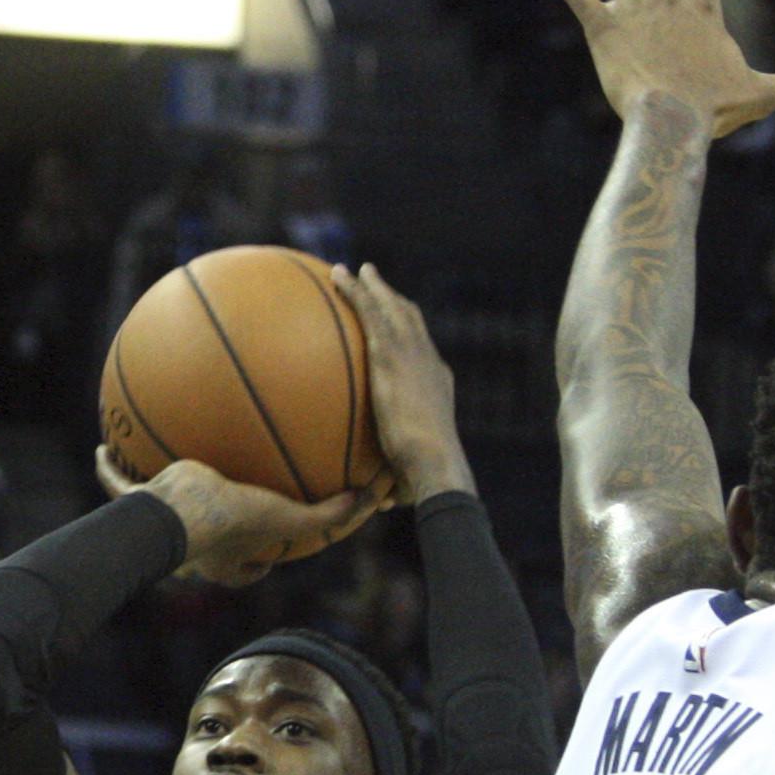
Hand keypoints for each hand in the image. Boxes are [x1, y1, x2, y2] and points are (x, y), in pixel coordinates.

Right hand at [96, 447, 380, 589]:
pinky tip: (101, 448)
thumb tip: (373, 500)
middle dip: (215, 534)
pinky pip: (119, 486)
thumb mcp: (288, 518)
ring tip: (161, 475)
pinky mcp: (139, 504)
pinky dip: (110, 469)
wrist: (178, 517)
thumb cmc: (231, 523)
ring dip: (158, 500)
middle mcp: (195, 548)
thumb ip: (331, 513)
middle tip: (224, 510)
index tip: (273, 554)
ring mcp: (165, 525)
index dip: (263, 565)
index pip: (252, 569)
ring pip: (161, 513)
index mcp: (228, 558)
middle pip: (207, 544)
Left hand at [330, 263, 471, 503]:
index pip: (423, 353)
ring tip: (354, 270)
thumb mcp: (408, 475)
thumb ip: (391, 481)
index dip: (411, 337)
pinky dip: (356, 291)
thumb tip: (377, 504)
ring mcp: (412, 353)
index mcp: (437, 385)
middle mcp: (429, 361)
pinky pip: (371, 311)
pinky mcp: (391, 352)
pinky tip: (338, 278)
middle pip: (411, 321)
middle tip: (376, 284)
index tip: (398, 328)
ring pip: (391, 307)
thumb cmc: (425, 478)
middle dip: (394, 300)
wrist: (435, 462)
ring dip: (373, 286)